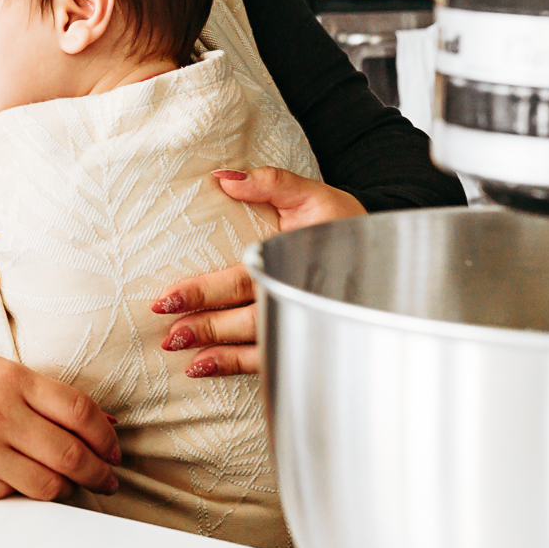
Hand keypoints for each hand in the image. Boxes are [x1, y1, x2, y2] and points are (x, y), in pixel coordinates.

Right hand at [0, 355, 121, 501]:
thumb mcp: (10, 378)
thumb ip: (56, 400)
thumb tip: (108, 425)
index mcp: (14, 381)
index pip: (79, 411)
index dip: (106, 437)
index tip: (114, 452)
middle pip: (69, 454)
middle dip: (98, 473)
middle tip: (107, 480)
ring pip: (47, 485)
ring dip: (69, 489)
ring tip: (74, 487)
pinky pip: (13, 496)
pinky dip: (27, 493)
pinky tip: (30, 485)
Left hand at [151, 167, 366, 376]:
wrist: (381, 250)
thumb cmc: (341, 221)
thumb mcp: (310, 194)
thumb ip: (270, 182)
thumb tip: (222, 179)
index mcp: (295, 261)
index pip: (243, 280)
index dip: (204, 292)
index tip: (167, 299)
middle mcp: (297, 296)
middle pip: (246, 320)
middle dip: (206, 329)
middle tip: (169, 334)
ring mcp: (302, 320)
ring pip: (256, 347)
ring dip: (218, 354)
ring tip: (181, 354)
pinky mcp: (302, 336)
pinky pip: (268, 360)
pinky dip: (235, 367)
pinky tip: (205, 368)